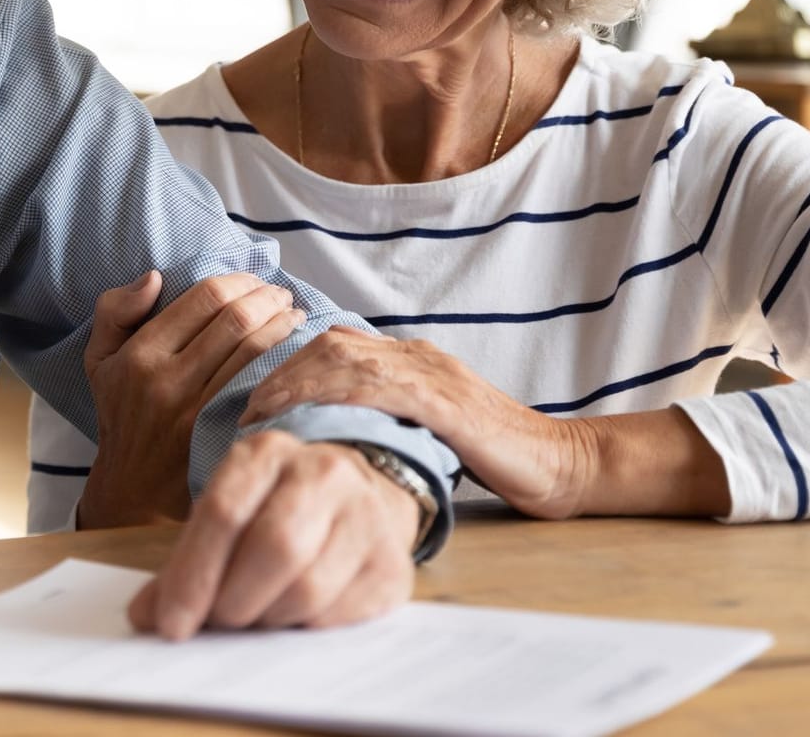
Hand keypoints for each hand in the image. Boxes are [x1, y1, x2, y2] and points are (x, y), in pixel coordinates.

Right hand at [78, 271, 306, 527]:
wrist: (133, 489)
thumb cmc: (122, 414)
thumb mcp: (100, 360)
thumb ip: (115, 311)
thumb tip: (155, 277)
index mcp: (140, 354)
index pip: (203, 298)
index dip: (237, 281)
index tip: (253, 280)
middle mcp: (167, 380)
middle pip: (235, 319)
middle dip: (267, 298)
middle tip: (281, 294)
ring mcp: (196, 410)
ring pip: (254, 350)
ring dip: (283, 324)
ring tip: (294, 315)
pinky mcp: (220, 432)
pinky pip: (260, 385)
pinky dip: (283, 360)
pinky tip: (294, 350)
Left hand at [129, 432, 418, 637]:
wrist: (359, 498)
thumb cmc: (275, 511)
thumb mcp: (227, 517)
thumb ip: (185, 563)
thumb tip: (145, 618)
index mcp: (266, 453)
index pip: (223, 513)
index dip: (192, 576)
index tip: (171, 625)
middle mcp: (322, 472)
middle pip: (273, 548)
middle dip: (234, 601)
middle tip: (219, 622)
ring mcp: (366, 514)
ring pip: (308, 587)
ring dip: (269, 619)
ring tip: (257, 616)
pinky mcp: (392, 562)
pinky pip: (341, 614)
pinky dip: (305, 628)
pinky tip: (294, 616)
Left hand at [241, 327, 594, 519]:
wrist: (563, 463)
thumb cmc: (495, 456)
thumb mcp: (431, 429)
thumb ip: (390, 419)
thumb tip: (331, 434)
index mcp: (413, 360)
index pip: (334, 345)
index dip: (287, 365)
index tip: (255, 397)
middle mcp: (419, 357)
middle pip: (330, 345)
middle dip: (280, 372)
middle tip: (246, 408)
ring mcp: (434, 376)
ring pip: (347, 359)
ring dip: (296, 383)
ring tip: (263, 414)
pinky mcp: (448, 403)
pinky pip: (382, 388)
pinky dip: (338, 397)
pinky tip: (311, 415)